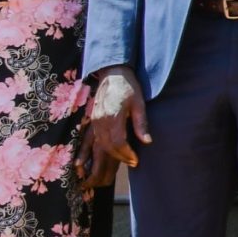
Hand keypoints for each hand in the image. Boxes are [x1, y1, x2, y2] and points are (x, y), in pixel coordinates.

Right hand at [83, 68, 150, 184]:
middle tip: (132, 163)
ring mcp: (94, 121)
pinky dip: (92, 151)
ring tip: (120, 163)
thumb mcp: (139, 104)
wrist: (113, 73)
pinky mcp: (92, 120)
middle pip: (108, 146)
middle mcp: (100, 120)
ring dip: (108, 156)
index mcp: (113, 115)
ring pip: (99, 144)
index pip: (118, 142)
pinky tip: (90, 161)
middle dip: (120, 157)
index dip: (127, 154)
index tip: (136, 160)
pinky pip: (90, 139)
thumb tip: (147, 142)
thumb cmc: (129, 87)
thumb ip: (141, 124)